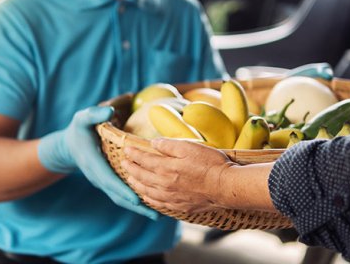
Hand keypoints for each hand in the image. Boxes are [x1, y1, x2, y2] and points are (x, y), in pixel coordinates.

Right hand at [38, 106, 158, 219]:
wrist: (69, 146)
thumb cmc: (80, 130)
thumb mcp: (83, 118)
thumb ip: (94, 114)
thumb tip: (110, 111)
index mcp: (93, 162)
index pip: (109, 179)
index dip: (123, 190)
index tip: (138, 200)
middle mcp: (98, 176)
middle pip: (117, 195)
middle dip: (136, 206)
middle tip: (156, 215)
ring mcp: (103, 182)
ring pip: (120, 198)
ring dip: (138, 208)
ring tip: (159, 216)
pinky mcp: (109, 183)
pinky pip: (122, 195)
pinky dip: (136, 202)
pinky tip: (153, 205)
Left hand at [121, 138, 235, 213]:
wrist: (226, 187)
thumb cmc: (210, 164)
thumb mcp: (190, 147)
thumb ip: (169, 146)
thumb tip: (153, 143)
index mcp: (166, 168)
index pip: (144, 159)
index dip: (133, 153)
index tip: (126, 149)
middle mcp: (164, 184)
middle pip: (141, 176)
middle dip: (131, 168)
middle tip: (124, 163)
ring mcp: (171, 197)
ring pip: (146, 191)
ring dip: (136, 184)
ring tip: (130, 179)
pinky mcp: (180, 206)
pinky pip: (158, 203)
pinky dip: (148, 199)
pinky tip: (147, 196)